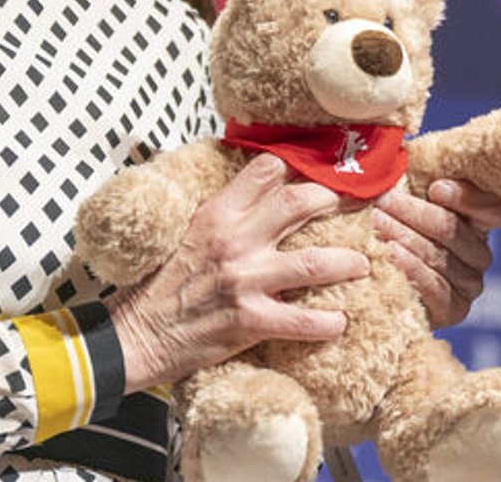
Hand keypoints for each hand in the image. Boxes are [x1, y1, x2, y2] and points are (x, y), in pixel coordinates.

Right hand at [107, 154, 369, 391]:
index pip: (266, 170)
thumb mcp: (189, 232)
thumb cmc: (163, 284)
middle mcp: (235, 240)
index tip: (323, 167)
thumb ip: (226, 213)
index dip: (300, 164)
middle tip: (355, 208)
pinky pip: (302, 320)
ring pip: (313, 263)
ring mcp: (244, 281)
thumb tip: (262, 191)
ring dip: (347, 263)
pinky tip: (341, 321)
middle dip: (335, 201)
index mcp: (218, 213)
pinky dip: (328, 322)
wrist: (138, 335)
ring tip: (363, 264)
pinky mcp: (249, 320)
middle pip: (299, 204)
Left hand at [373, 179, 500, 329]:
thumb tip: (402, 148)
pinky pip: (435, 287)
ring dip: (404, 237)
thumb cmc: (394, 229)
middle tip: (384, 201)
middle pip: (455, 229)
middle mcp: (480, 253)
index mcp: (479, 221)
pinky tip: (391, 255)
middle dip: (414, 212)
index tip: (436, 189)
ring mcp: (470, 284)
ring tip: (376, 224)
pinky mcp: (454, 309)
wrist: (377, 283)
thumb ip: (415, 176)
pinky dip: (411, 269)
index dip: (470, 198)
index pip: (497, 208)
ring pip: (440, 256)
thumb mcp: (407, 198)